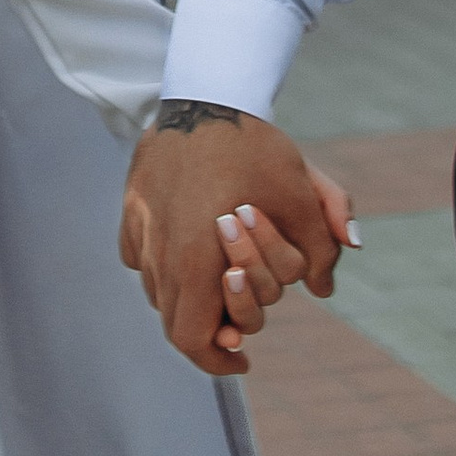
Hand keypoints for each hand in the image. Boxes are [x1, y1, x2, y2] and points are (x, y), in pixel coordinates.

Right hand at [120, 110, 356, 376]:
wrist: (208, 93)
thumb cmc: (255, 147)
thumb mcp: (302, 195)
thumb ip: (320, 248)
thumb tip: (324, 288)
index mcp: (196, 259)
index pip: (192, 340)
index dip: (217, 362)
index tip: (242, 359)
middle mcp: (159, 251)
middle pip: (175, 321)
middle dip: (212, 326)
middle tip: (239, 314)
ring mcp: (140, 228)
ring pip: (157, 290)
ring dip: (188, 296)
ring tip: (219, 274)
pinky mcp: (132, 207)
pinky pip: (141, 255)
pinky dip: (166, 264)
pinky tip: (192, 244)